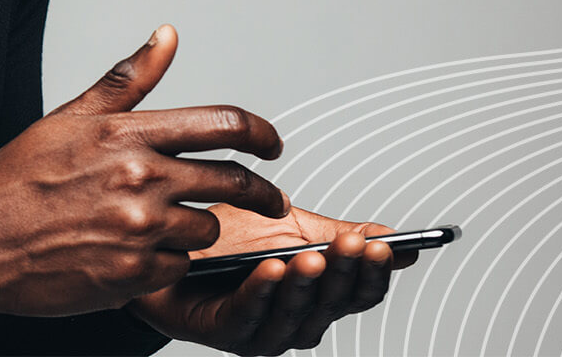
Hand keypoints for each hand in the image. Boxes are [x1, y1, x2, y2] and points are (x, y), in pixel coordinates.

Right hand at [0, 24, 288, 316]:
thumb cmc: (16, 179)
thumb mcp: (69, 118)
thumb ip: (127, 79)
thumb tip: (167, 36)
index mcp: (126, 134)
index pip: (222, 125)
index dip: (261, 135)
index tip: (272, 145)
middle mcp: (139, 179)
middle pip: (232, 182)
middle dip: (261, 192)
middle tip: (270, 198)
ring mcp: (139, 230)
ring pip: (208, 229)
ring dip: (199, 228)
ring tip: (169, 227)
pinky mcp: (133, 274)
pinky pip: (179, 268)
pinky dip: (167, 263)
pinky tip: (138, 254)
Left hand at [125, 202, 420, 354]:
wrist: (167, 247)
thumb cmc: (226, 243)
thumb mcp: (290, 229)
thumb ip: (338, 236)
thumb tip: (394, 241)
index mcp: (318, 296)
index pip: (359, 291)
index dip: (372, 271)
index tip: (382, 245)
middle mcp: (297, 319)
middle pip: (333, 303)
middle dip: (345, 272)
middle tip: (354, 245)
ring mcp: (263, 330)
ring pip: (294, 312)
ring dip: (306, 284)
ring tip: (314, 257)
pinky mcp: (226, 331)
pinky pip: (248, 313)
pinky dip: (262, 291)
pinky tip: (271, 269)